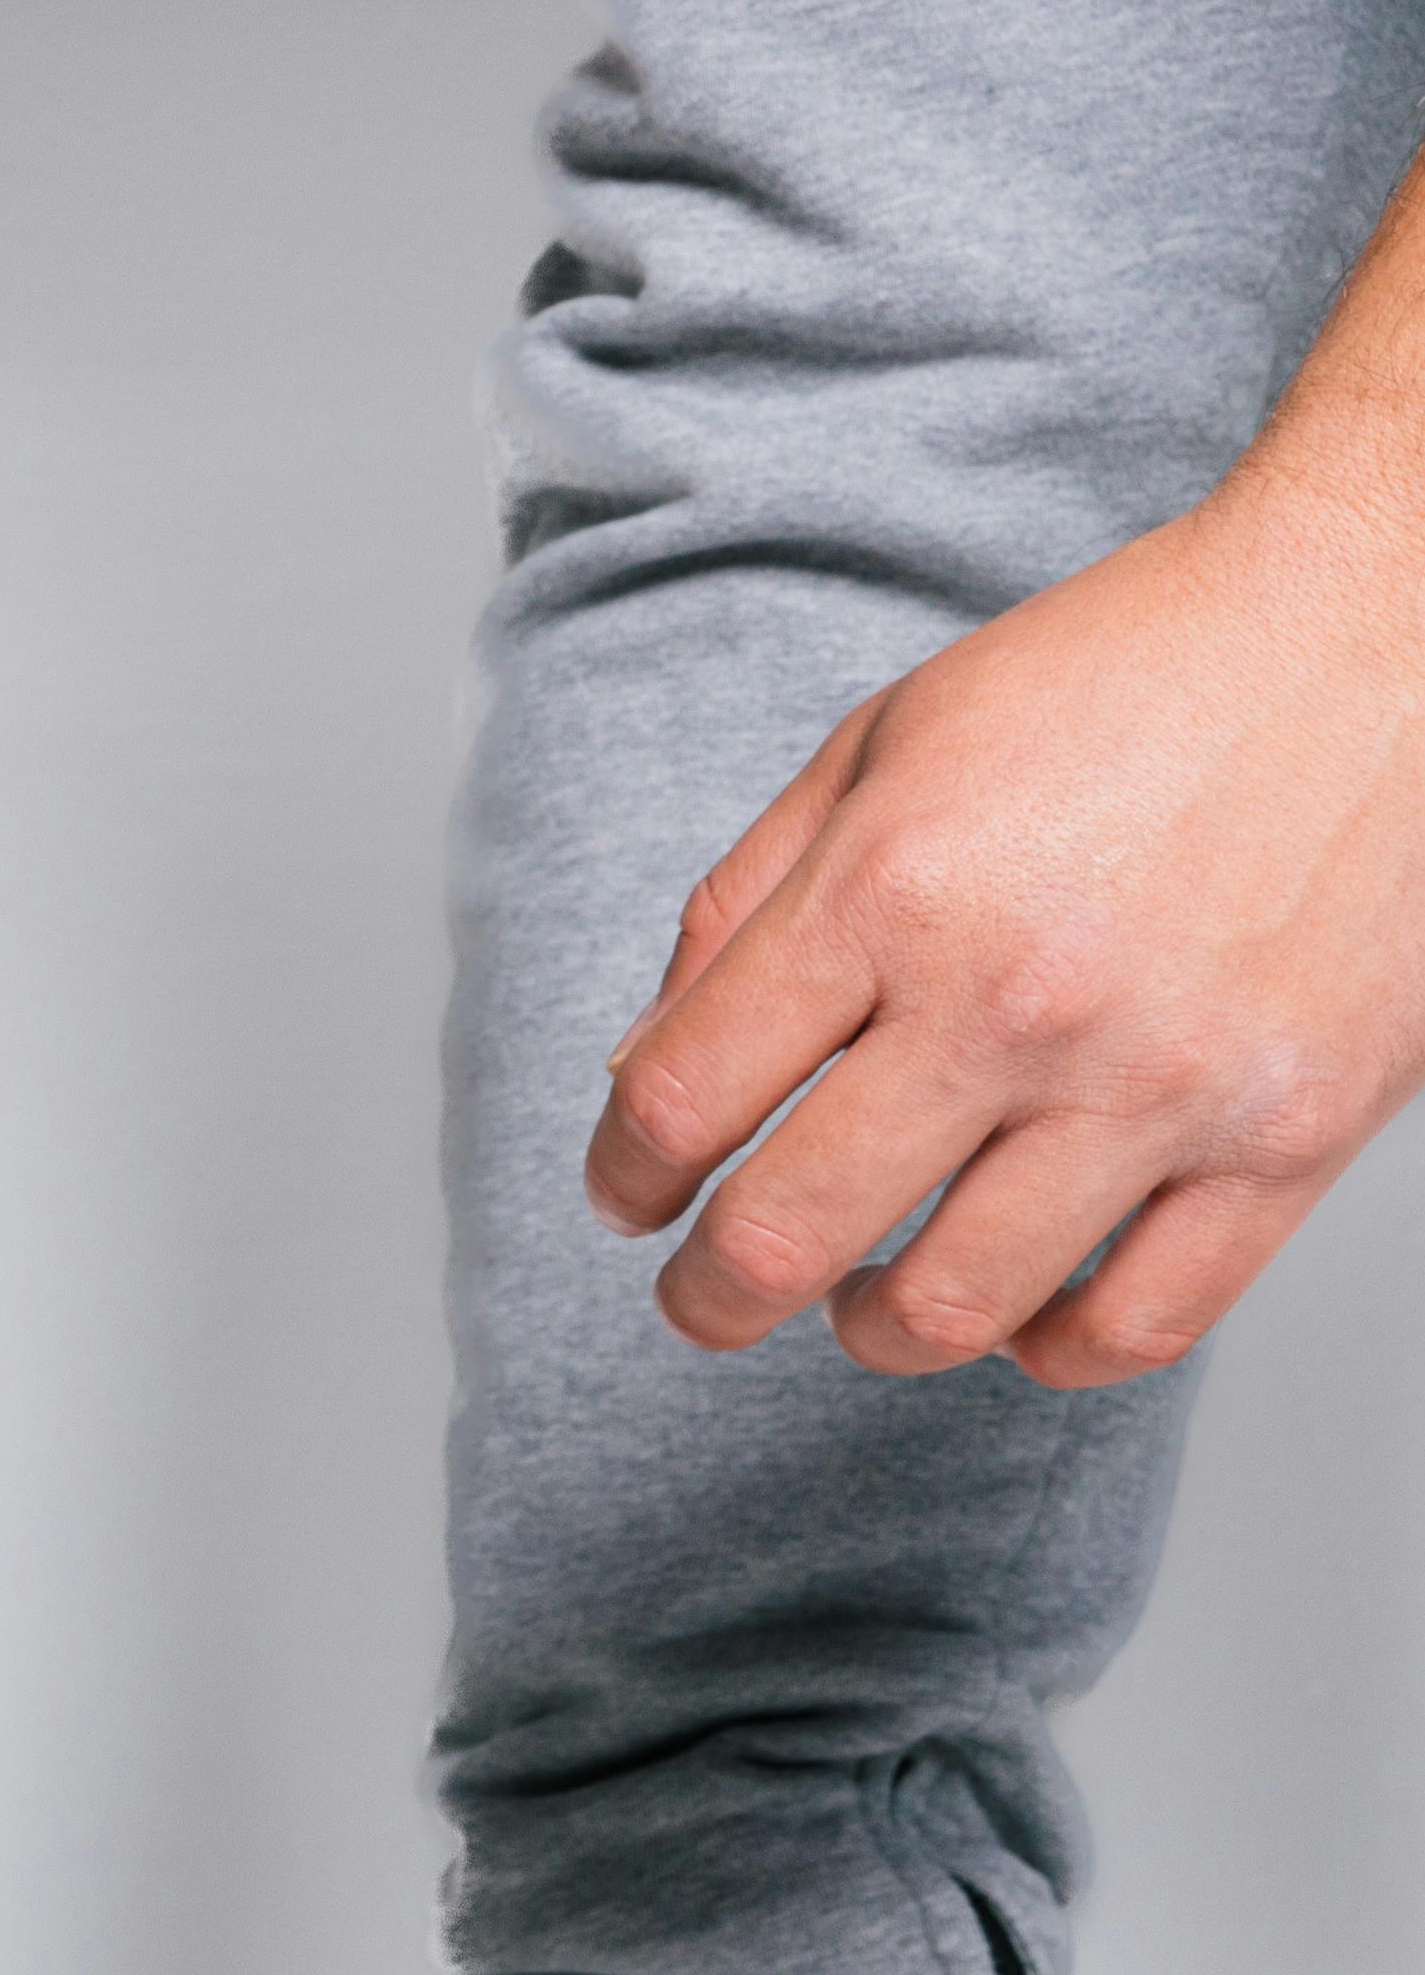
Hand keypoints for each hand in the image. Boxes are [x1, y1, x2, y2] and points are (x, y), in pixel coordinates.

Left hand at [587, 481, 1424, 1383]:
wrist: (1383, 625)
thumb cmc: (1128, 677)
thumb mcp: (882, 744)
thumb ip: (741, 910)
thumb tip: (641, 1075)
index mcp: (893, 890)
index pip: (679, 1100)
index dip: (626, 1176)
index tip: (632, 1197)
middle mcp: (1017, 999)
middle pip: (786, 1232)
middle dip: (711, 1296)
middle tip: (705, 1300)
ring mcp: (1160, 1079)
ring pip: (954, 1306)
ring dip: (871, 1333)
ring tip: (861, 1300)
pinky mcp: (1292, 1130)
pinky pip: (1143, 1323)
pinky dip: (1054, 1350)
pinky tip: (1019, 1310)